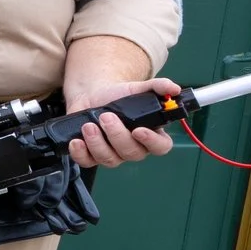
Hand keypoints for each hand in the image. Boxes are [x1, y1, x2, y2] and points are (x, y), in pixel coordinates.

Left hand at [61, 75, 179, 168]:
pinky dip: (80, 153)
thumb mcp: (137, 89)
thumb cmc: (118, 96)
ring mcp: (112, 154)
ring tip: (89, 125)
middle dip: (117, 135)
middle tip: (106, 117)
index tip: (139, 130)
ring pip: (109, 159)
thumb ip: (157, 87)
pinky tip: (76, 141)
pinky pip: (87, 162)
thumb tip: (174, 89)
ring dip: (98, 143)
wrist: (92, 95)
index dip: (152, 142)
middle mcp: (132, 148)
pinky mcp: (91, 155)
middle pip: (132, 153)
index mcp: (150, 135)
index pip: (160, 147)